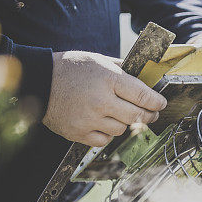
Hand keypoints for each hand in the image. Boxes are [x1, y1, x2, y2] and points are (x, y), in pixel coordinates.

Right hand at [42, 51, 166, 146]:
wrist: (39, 81)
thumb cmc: (71, 68)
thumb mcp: (100, 60)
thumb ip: (124, 70)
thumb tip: (147, 78)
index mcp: (109, 79)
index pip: (144, 96)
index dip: (157, 102)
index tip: (161, 104)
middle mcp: (101, 101)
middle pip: (137, 116)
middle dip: (148, 115)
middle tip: (151, 113)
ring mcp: (89, 119)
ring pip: (122, 130)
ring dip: (125, 123)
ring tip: (119, 114)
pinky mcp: (78, 133)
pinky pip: (104, 140)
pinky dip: (107, 134)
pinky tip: (103, 123)